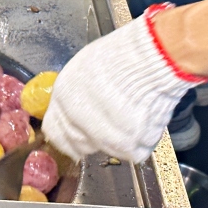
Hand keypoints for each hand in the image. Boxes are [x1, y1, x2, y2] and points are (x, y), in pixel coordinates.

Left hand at [42, 4, 205, 162]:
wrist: (152, 60)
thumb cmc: (121, 57)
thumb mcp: (82, 70)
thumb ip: (73, 96)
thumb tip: (72, 109)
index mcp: (64, 100)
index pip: (55, 133)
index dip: (66, 134)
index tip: (76, 133)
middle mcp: (78, 122)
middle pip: (79, 145)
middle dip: (91, 136)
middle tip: (111, 119)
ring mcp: (103, 137)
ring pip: (108, 148)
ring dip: (118, 137)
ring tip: (132, 111)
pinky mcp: (129, 146)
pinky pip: (133, 151)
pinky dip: (140, 139)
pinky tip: (144, 117)